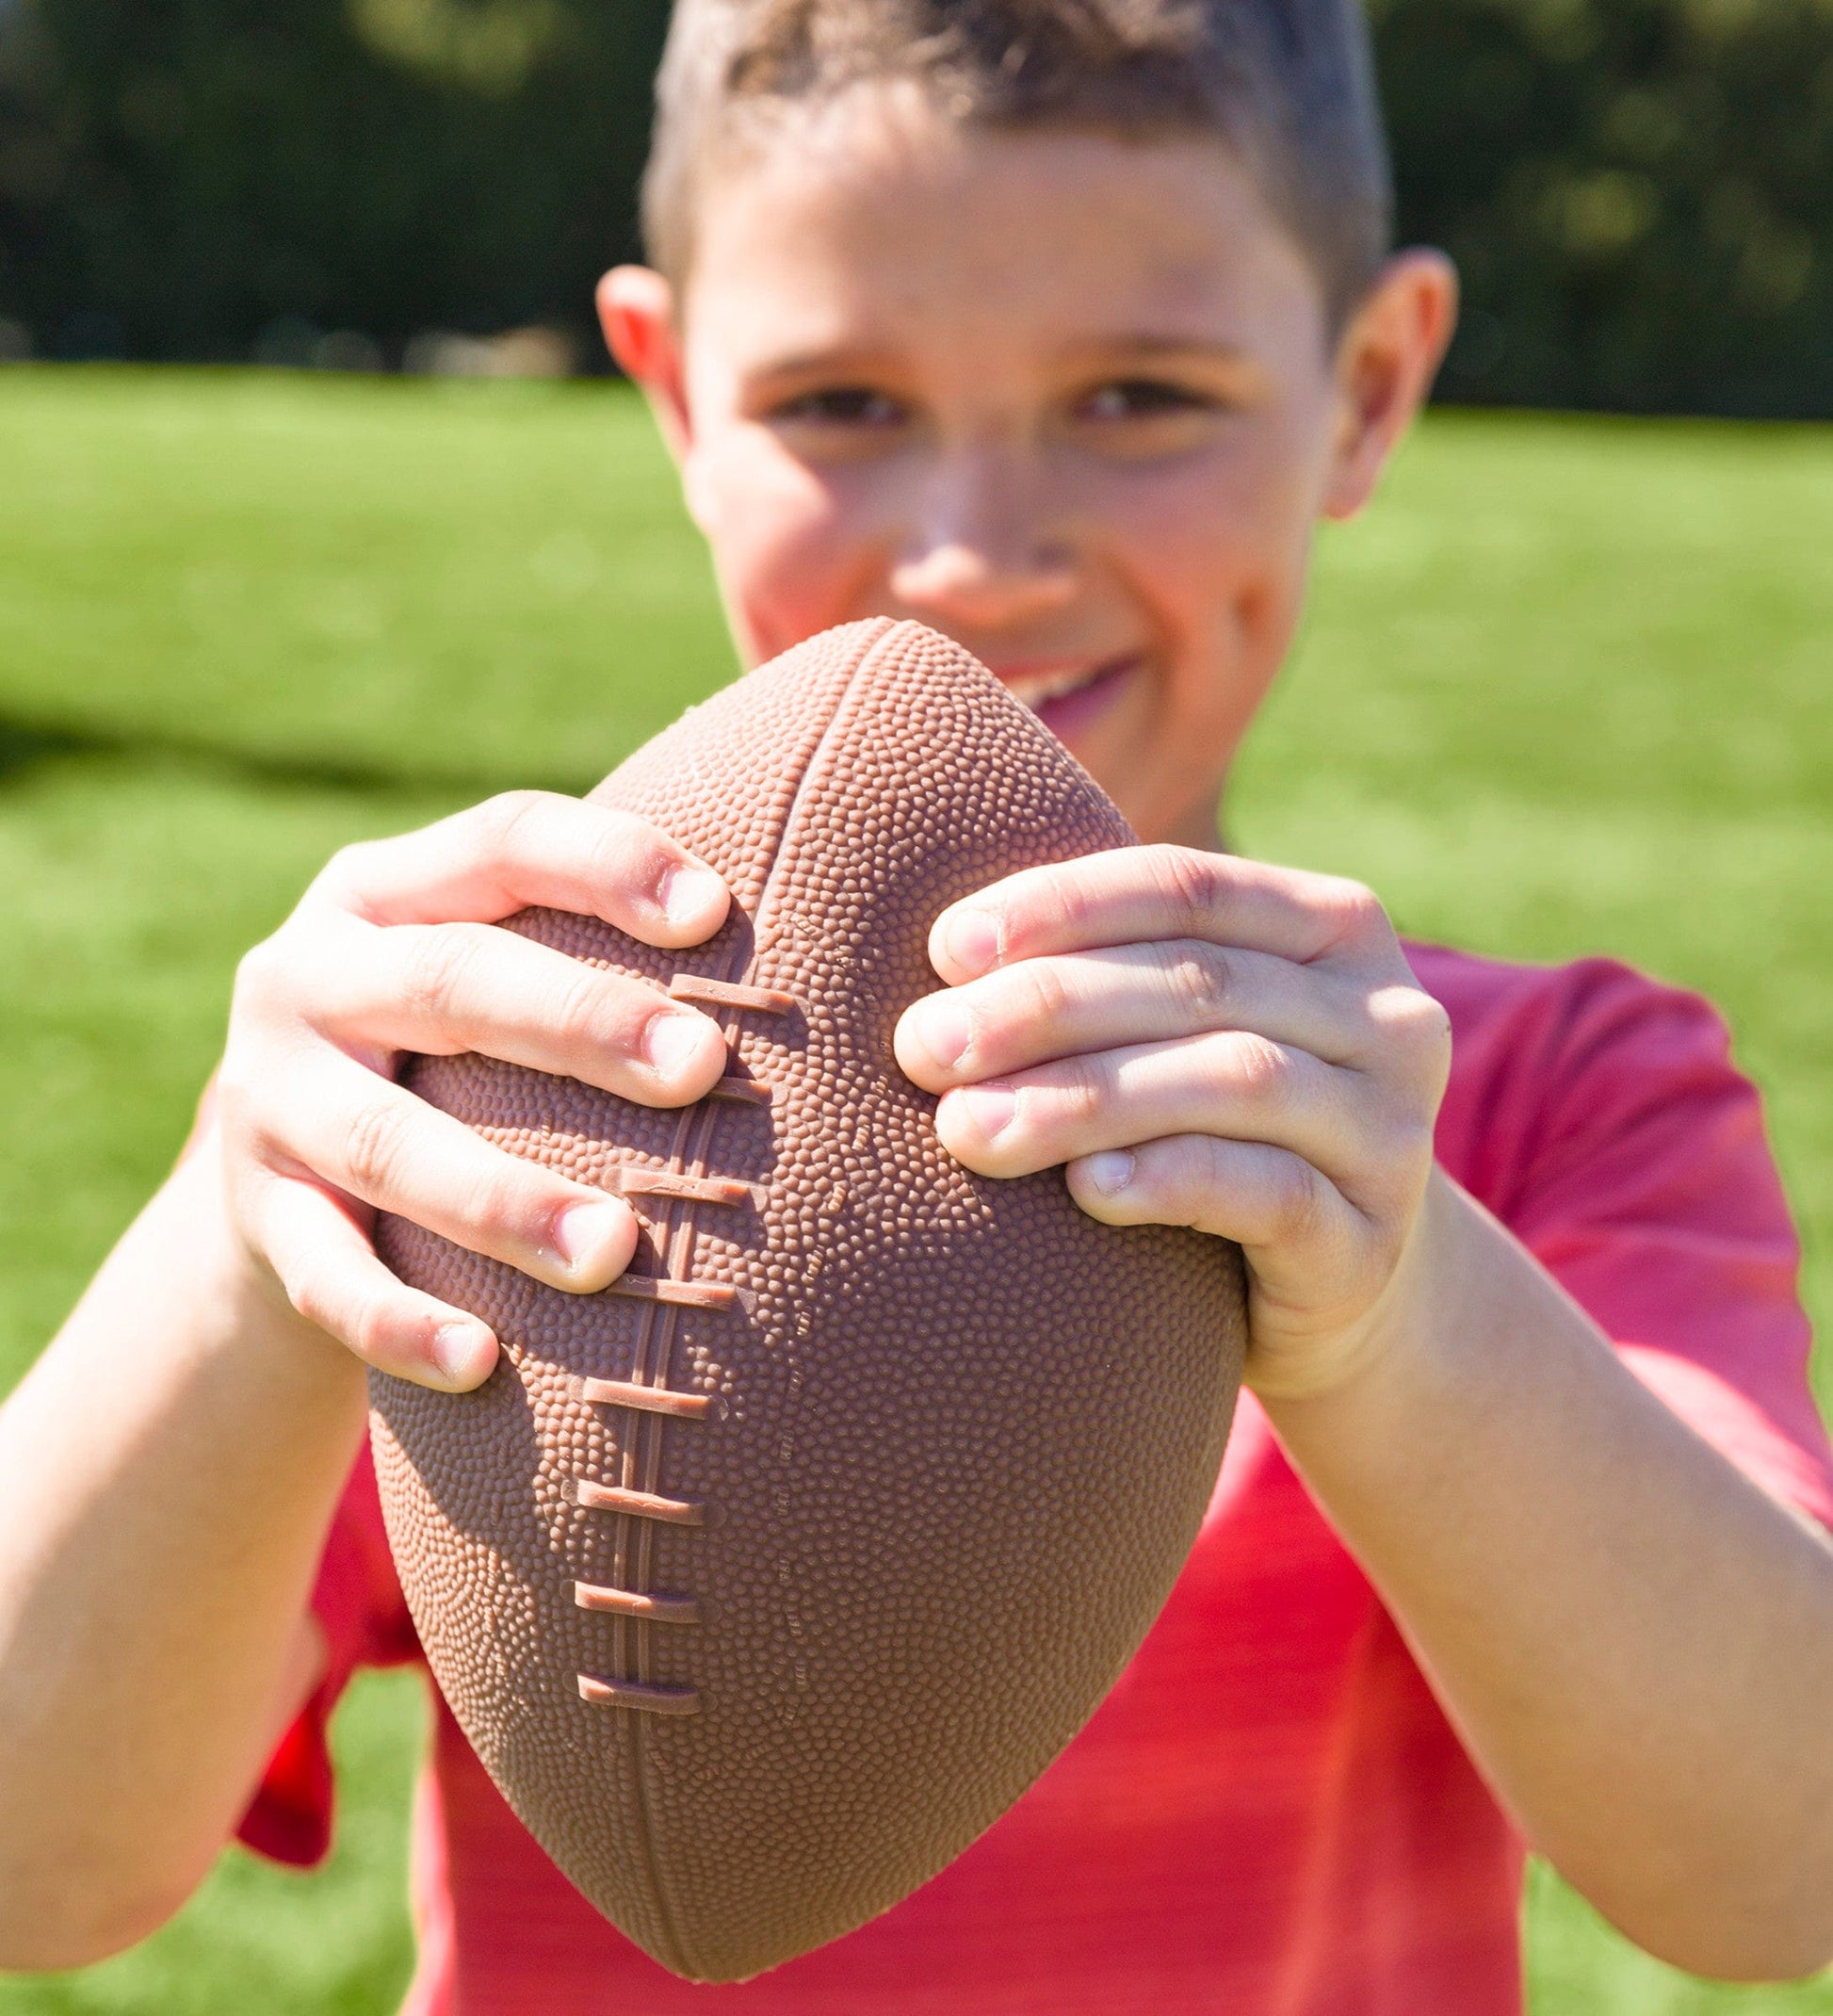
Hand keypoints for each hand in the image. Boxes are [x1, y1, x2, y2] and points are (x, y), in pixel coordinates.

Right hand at [216, 792, 731, 1392]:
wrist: (281, 1169)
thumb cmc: (455, 1052)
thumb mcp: (494, 974)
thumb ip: (600, 952)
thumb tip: (829, 960)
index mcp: (388, 889)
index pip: (503, 842)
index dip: (606, 864)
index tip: (716, 911)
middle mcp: (310, 974)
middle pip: (451, 982)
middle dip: (580, 1021)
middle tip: (702, 1068)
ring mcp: (271, 1100)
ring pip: (389, 1143)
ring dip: (504, 1199)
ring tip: (614, 1252)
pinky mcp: (255, 1219)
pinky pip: (321, 1275)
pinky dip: (397, 1321)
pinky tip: (480, 1361)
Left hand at [893, 847, 1450, 1397]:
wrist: (1335, 1285)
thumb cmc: (1213, 1128)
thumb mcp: (1181, 1030)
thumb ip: (1110, 969)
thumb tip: (945, 956)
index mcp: (1333, 926)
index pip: (1186, 889)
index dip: (1062, 907)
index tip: (945, 949)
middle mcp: (1388, 1015)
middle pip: (1198, 985)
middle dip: (1045, 1008)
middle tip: (924, 1048)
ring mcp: (1389, 1132)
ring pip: (1235, 1080)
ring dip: (1083, 1097)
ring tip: (966, 1127)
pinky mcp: (1368, 1241)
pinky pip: (1271, 1192)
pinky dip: (1170, 1179)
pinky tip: (1085, 1188)